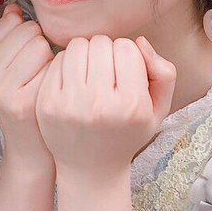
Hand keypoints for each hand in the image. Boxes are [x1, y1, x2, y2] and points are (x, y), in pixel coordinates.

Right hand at [0, 4, 54, 163]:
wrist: (32, 146)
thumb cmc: (25, 101)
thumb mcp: (7, 67)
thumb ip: (9, 35)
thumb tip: (13, 9)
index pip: (11, 20)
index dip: (27, 33)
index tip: (24, 54)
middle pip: (28, 29)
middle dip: (39, 44)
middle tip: (36, 69)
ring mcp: (1, 89)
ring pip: (40, 44)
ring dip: (50, 58)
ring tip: (43, 78)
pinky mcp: (22, 102)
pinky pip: (51, 65)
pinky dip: (57, 74)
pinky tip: (49, 90)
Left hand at [36, 35, 175, 178]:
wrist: (91, 169)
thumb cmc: (127, 134)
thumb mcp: (158, 110)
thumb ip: (164, 73)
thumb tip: (140, 41)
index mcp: (132, 105)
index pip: (127, 48)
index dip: (128, 54)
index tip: (125, 71)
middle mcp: (100, 104)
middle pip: (101, 43)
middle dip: (106, 51)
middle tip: (106, 70)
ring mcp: (70, 104)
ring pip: (77, 46)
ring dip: (86, 52)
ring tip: (90, 70)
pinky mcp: (47, 103)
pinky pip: (58, 60)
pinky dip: (67, 63)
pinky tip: (74, 79)